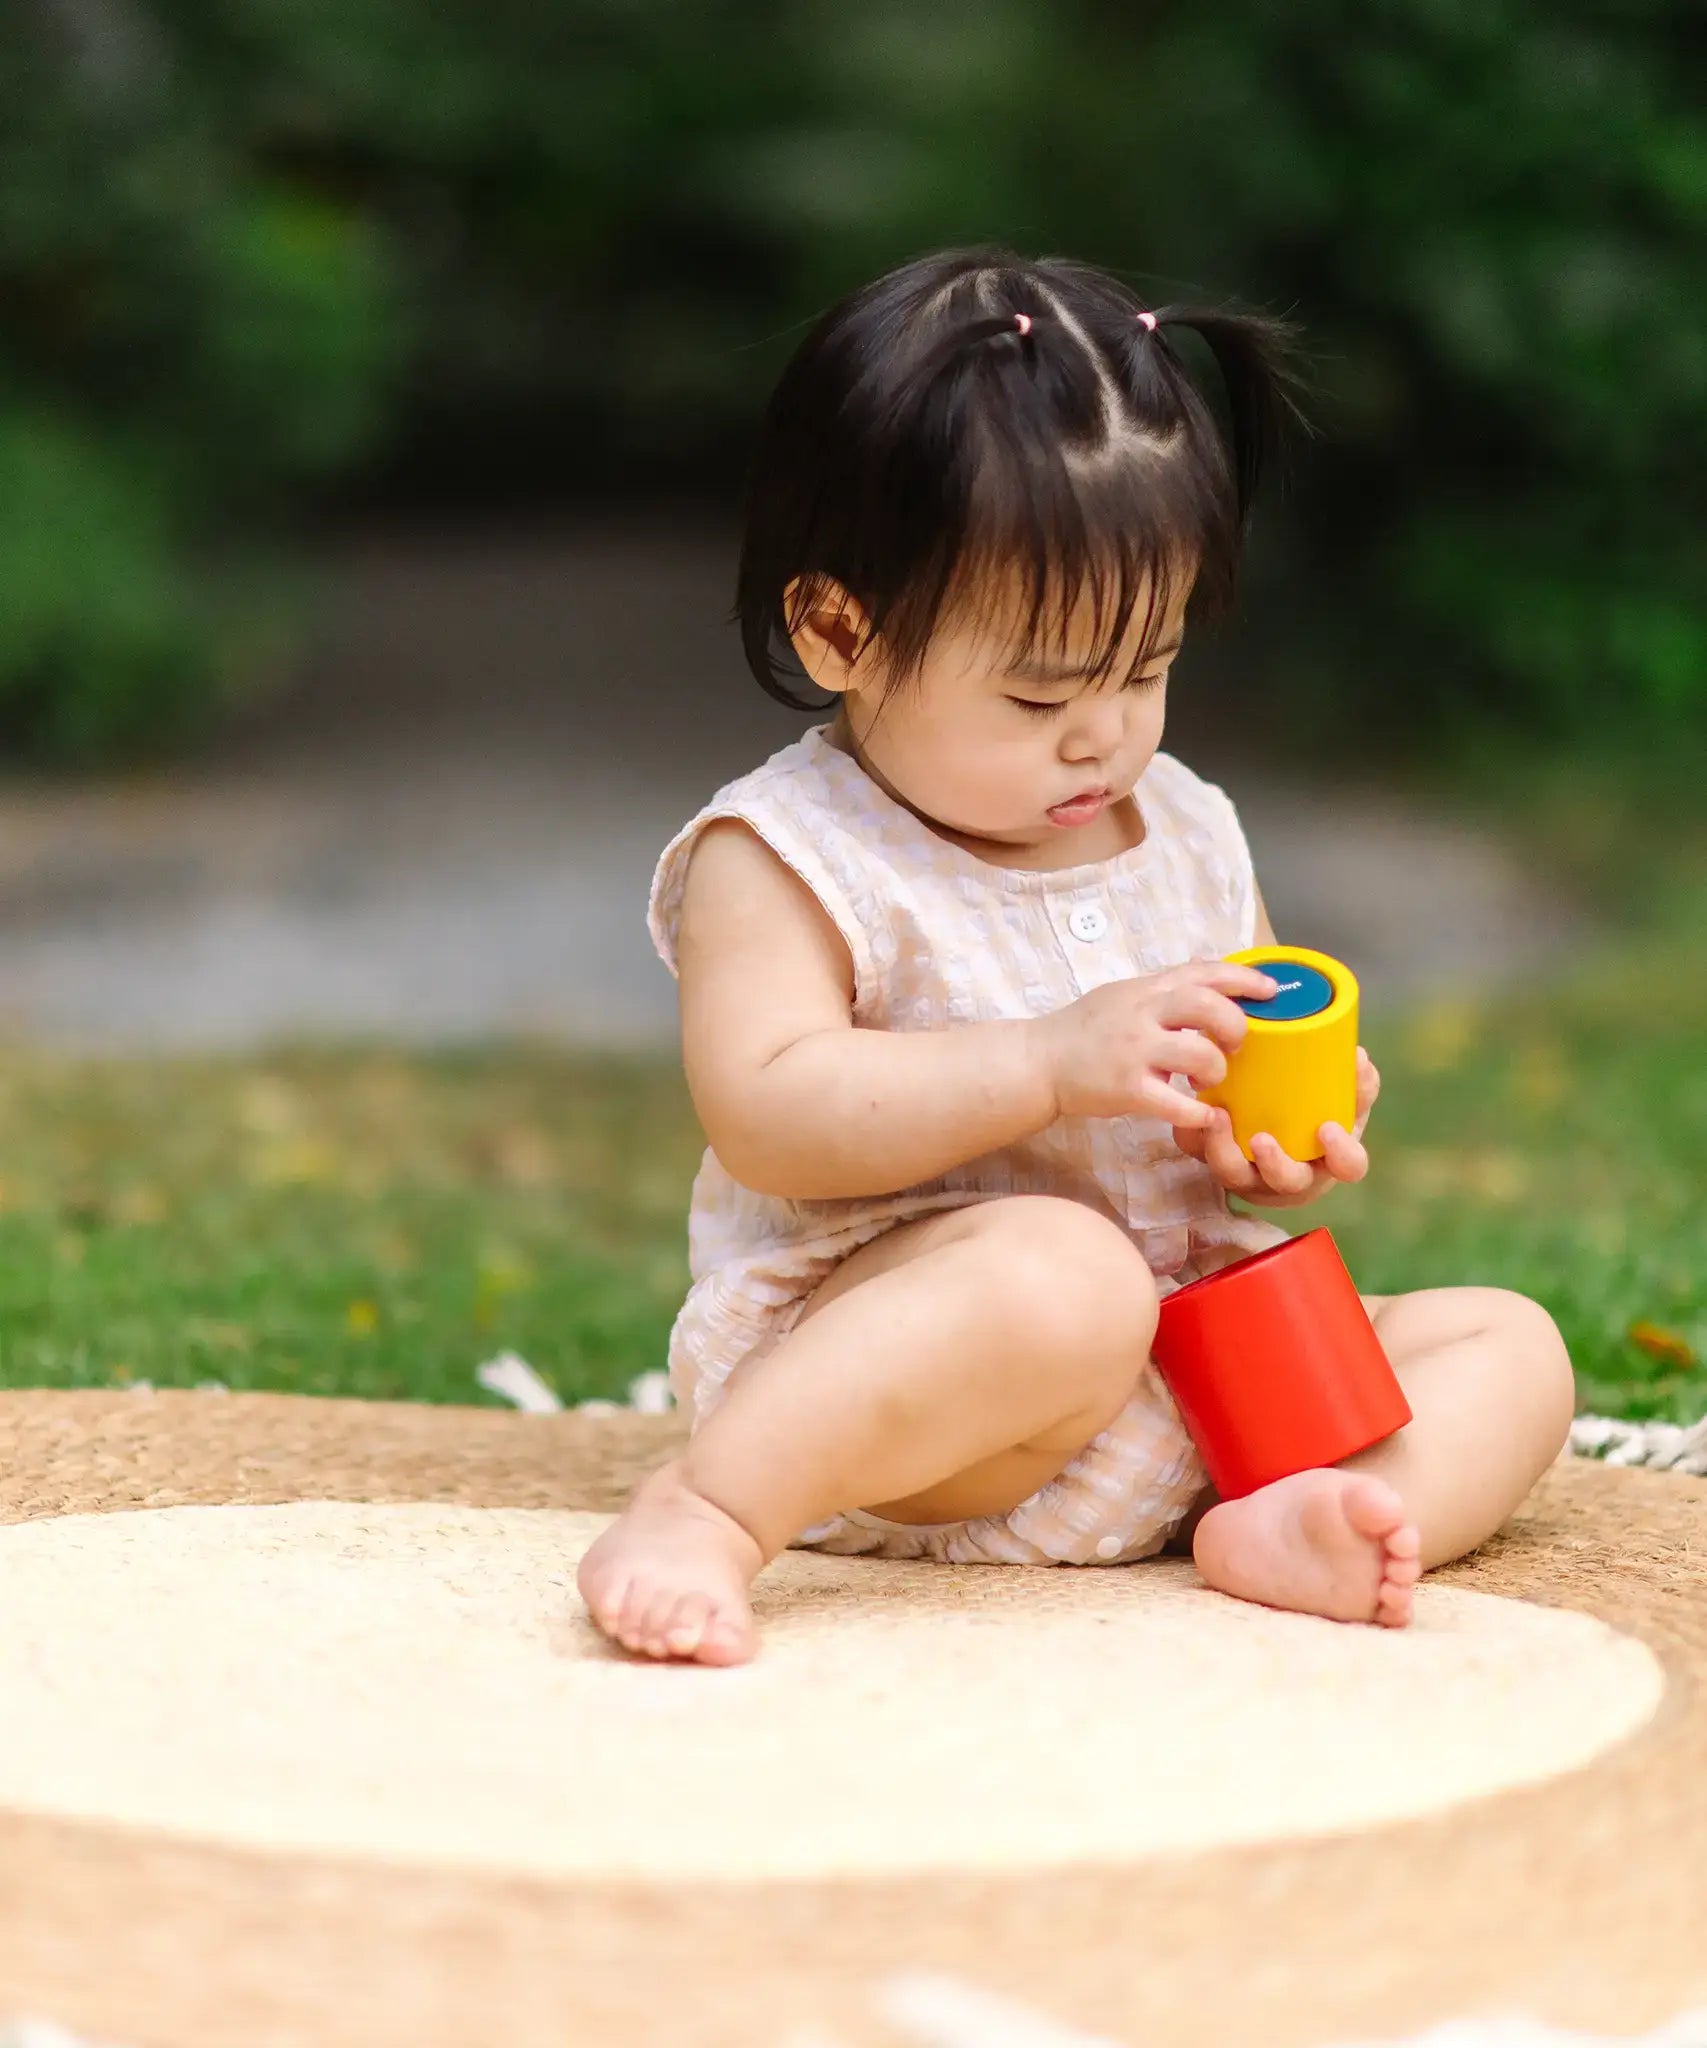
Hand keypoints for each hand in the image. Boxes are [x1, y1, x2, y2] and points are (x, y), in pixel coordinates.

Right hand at [1034, 960, 1280, 1126]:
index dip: (1244, 979)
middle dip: (1234, 1026)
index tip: (1271, 991)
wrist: (1040, 1061)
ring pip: (1199, 1055)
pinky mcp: (1128, 1090)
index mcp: (1146, 989)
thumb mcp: (1124, 994)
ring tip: (1208, 1079)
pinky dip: (1198, 1113)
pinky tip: (1201, 1115)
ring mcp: (1135, 1052)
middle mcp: (1142, 1015)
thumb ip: (1164, 986)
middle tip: (1234, 1044)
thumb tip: (1208, 965)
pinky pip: (1178, 1104)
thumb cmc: (1085, 1029)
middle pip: (1207, 1006)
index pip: (1203, 972)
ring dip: (1215, 1070)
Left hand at [1174, 1046, 1380, 1206]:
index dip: (1341, 1154)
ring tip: (1219, 1116)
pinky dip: (1194, 1134)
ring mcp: (1249, 1174)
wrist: (1265, 1116)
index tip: (1328, 1129)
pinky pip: (1198, 1153)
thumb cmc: (1314, 1115)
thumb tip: (1359, 1056)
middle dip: (1275, 1165)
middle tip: (1262, 1138)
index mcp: (1328, 1160)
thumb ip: (1356, 1083)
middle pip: (1286, 1182)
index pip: (1348, 1167)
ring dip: (1225, 1149)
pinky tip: (1194, 1109)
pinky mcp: (1214, 1159)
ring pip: (1234, 1175)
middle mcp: (1288, 1176)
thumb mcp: (1341, 1101)